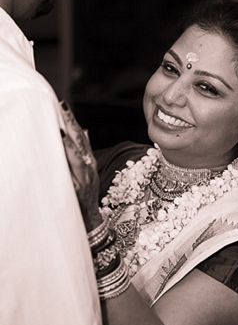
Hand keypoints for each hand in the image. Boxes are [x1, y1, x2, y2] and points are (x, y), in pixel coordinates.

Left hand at [60, 101, 101, 231]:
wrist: (90, 219)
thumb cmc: (86, 194)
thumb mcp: (88, 171)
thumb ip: (84, 151)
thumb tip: (84, 131)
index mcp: (89, 161)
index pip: (81, 137)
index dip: (72, 121)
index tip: (63, 106)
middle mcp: (89, 167)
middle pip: (80, 142)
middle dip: (70, 124)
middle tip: (60, 107)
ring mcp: (84, 178)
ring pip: (77, 157)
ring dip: (69, 142)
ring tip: (59, 129)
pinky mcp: (79, 189)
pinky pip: (72, 175)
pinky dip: (67, 164)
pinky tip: (59, 156)